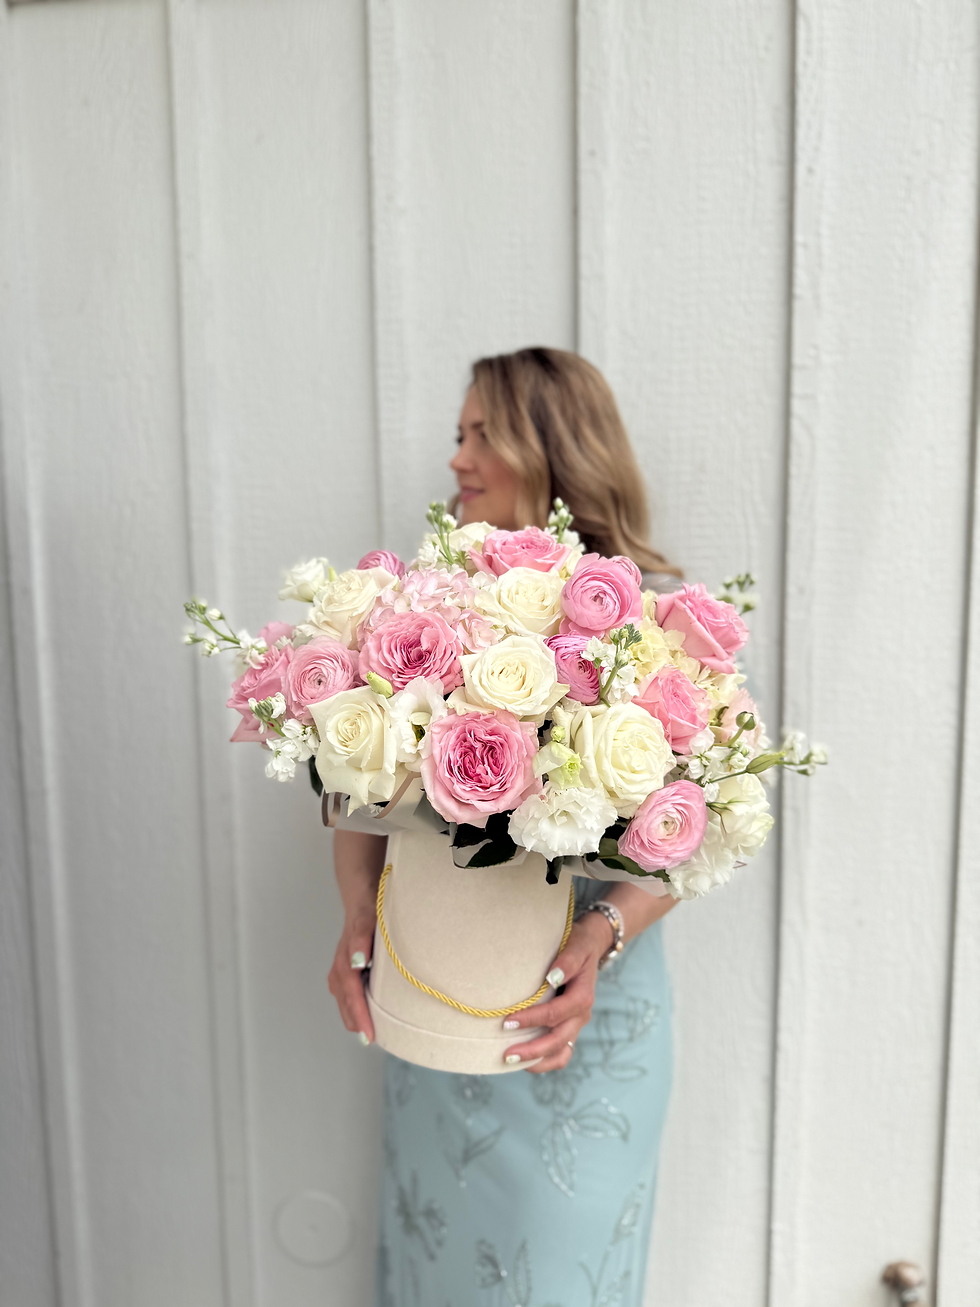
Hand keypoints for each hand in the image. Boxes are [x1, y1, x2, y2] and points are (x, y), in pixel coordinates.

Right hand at [328, 908, 376, 1043]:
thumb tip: (358, 961)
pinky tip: (364, 1014)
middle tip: (370, 1040)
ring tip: (368, 1033)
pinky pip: (346, 995)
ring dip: (353, 1017)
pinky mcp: (345, 970)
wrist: (363, 898)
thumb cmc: (369, 910)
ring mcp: (340, 971)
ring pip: (344, 1001)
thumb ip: (361, 940)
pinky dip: (353, 1007)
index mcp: (345, 961)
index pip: (352, 996)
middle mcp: (339, 969)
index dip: (360, 1016)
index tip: (369, 1034)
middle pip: (346, 1003)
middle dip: (356, 1022)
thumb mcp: (368, 920)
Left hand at [501, 910, 612, 1072]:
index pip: (555, 1014)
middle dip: (532, 1050)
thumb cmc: (577, 945)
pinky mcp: (569, 1029)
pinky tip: (523, 1061)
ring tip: (511, 1062)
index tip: (507, 1021)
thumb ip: (566, 961)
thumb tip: (552, 977)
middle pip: (558, 1040)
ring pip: (560, 1054)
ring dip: (537, 1061)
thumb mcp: (575, 946)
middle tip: (506, 1054)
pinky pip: (560, 1054)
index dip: (531, 1019)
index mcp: (582, 997)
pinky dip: (544, 1061)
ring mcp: (575, 1025)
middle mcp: (581, 1015)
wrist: (589, 948)